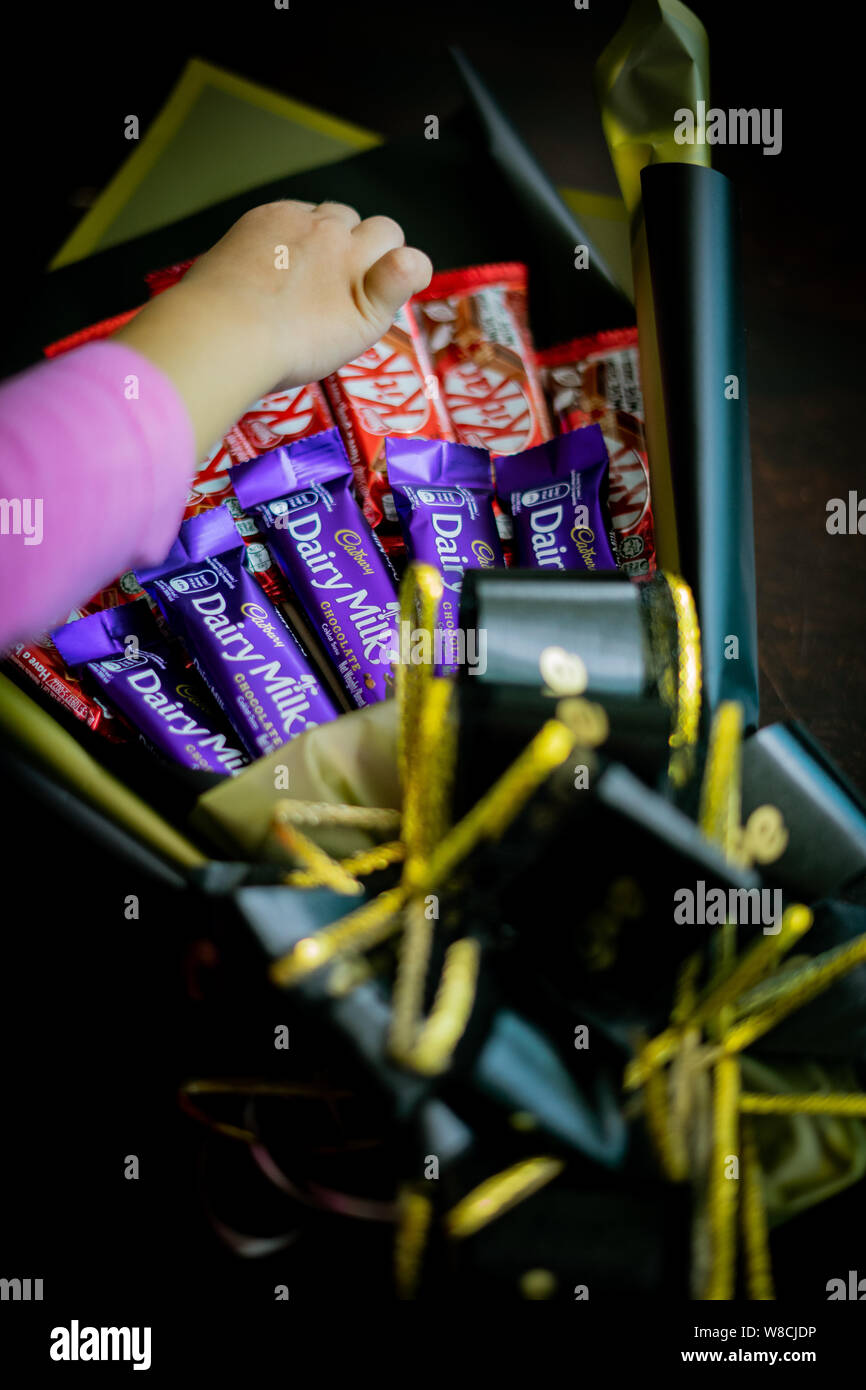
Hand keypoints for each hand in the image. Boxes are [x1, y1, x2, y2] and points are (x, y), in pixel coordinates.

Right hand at [114, 200, 432, 456]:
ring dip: (381, 259)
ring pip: (385, 233)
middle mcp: (315, 227)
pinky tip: (399, 288)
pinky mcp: (367, 290)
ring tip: (364, 296)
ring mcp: (345, 254)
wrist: (222, 333)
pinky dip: (410, 274)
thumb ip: (250, 277)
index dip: (319, 248)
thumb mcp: (222, 278)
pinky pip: (409, 264)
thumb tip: (246, 301)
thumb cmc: (209, 322)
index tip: (307, 278)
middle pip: (352, 220)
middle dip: (353, 247)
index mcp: (275, 221)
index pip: (315, 220)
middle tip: (338, 292)